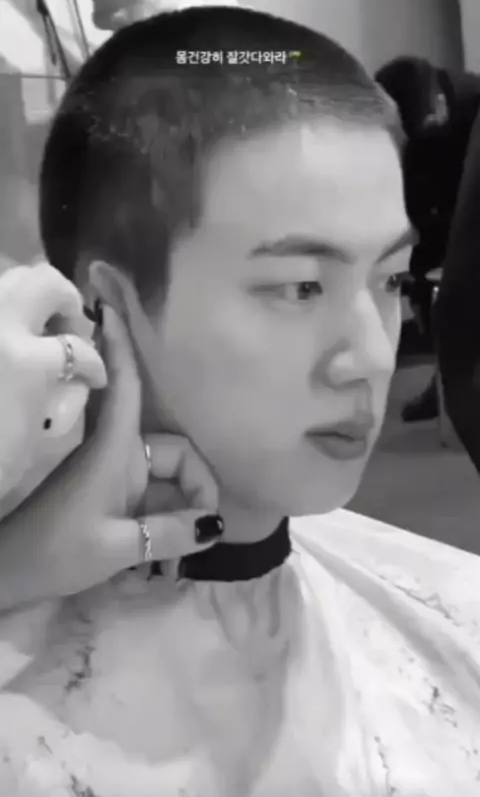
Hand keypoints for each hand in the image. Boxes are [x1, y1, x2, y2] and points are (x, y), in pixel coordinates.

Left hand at [0, 262, 105, 499]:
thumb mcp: (31, 436)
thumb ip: (53, 393)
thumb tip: (69, 377)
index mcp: (25, 362)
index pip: (78, 348)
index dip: (94, 366)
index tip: (95, 378)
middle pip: (43, 282)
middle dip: (64, 304)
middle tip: (66, 333)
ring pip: (8, 281)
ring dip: (28, 301)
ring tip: (32, 332)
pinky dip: (3, 316)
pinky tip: (5, 348)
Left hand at [0, 304, 221, 606]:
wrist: (10, 572)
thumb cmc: (56, 551)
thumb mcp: (116, 547)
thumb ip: (170, 533)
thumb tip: (214, 524)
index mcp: (114, 451)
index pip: (124, 386)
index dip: (124, 348)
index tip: (116, 306)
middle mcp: (118, 453)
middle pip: (175, 452)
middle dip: (198, 487)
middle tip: (206, 531)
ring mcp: (115, 474)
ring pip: (167, 475)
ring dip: (184, 507)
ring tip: (187, 547)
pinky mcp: (110, 492)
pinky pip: (152, 492)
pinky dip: (168, 514)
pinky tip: (173, 545)